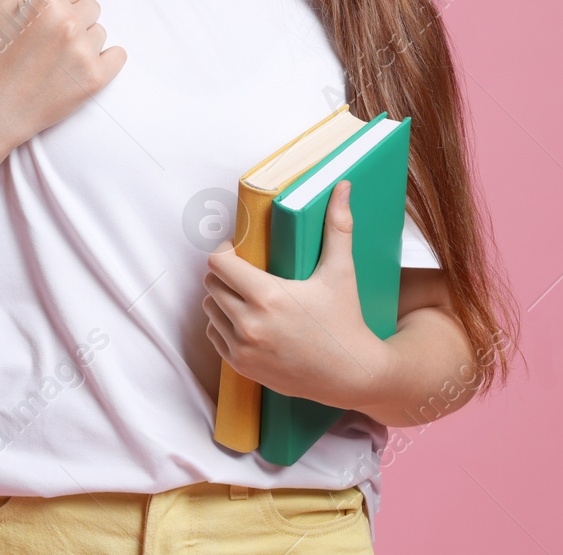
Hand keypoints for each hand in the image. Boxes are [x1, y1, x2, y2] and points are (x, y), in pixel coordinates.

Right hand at [0, 0, 125, 151]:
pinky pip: (118, 55)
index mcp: (48, 3)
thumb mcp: (0, 14)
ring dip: (86, 42)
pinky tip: (86, 66)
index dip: (67, 0)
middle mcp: (69, 24)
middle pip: (93, 8)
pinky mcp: (96, 77)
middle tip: (58, 39)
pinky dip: (106, 60)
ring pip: (101, 33)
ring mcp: (84, 52)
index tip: (59, 13)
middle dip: (77, 19)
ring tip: (62, 59)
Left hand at [203, 180, 390, 411]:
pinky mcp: (241, 366)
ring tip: (246, 294)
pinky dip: (224, 324)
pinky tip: (246, 319)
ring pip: (210, 309)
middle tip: (245, 270)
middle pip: (210, 284)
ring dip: (222, 299)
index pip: (218, 263)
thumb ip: (338, 226)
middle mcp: (249, 324)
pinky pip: (214, 335)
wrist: (352, 375)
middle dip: (224, 273)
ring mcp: (243, 348)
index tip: (238, 249)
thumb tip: (342, 186)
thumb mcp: (341, 272)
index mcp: (268, 296)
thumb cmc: (346, 320)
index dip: (224, 251)